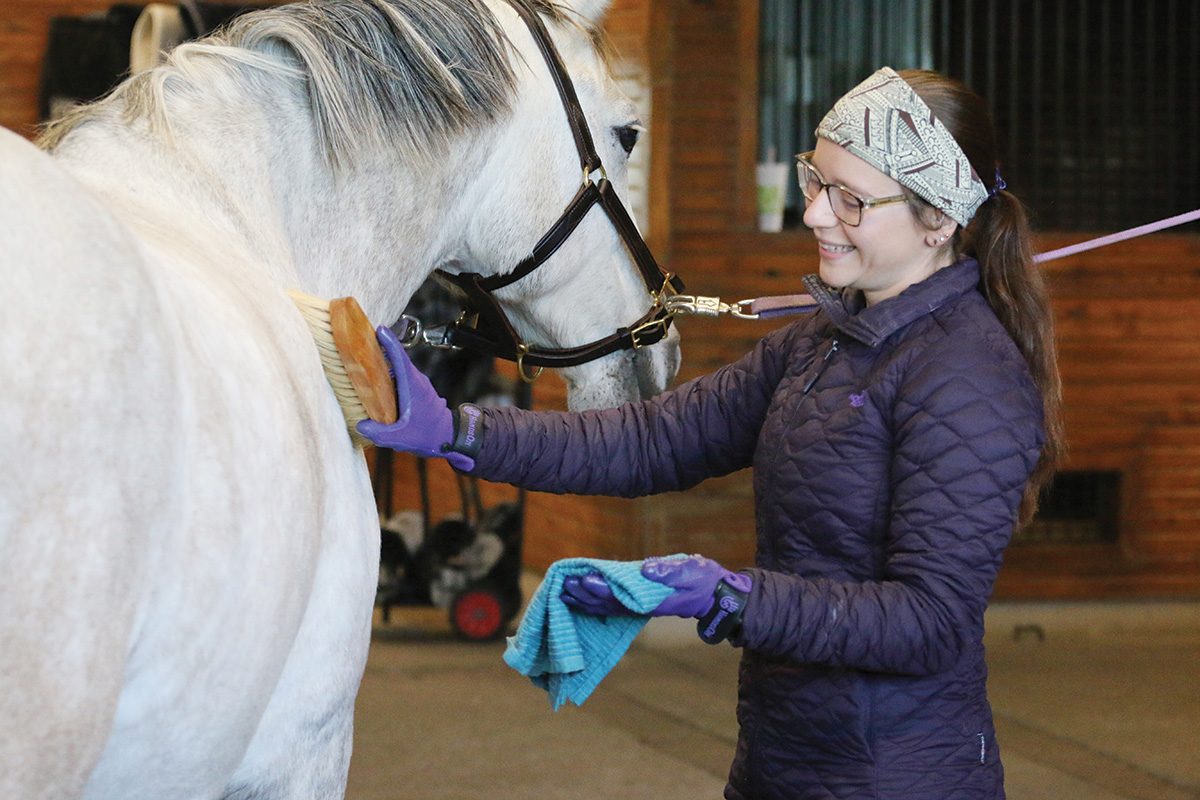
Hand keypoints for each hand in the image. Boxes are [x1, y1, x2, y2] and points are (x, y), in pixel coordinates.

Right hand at [356, 326, 473, 469]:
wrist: (451, 438)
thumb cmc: (429, 435)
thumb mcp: (400, 438)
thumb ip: (379, 433)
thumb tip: (361, 425)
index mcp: (412, 385)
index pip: (399, 358)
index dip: (389, 343)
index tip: (380, 329)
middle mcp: (416, 380)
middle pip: (397, 359)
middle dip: (382, 348)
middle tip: (363, 341)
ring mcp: (419, 384)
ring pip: (400, 368)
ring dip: (385, 362)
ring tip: (365, 359)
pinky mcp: (418, 390)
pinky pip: (402, 376)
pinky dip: (390, 373)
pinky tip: (378, 380)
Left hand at [561, 556, 750, 618]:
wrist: (715, 595)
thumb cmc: (704, 581)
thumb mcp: (691, 572)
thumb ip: (668, 572)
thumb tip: (645, 570)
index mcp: (652, 601)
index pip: (620, 598)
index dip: (601, 590)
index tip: (583, 579)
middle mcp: (643, 607)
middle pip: (608, 605)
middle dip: (585, 595)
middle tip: (564, 584)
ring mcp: (641, 606)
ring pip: (608, 607)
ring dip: (586, 600)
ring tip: (566, 590)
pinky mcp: (642, 602)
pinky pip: (614, 604)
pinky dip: (597, 600)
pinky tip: (584, 594)